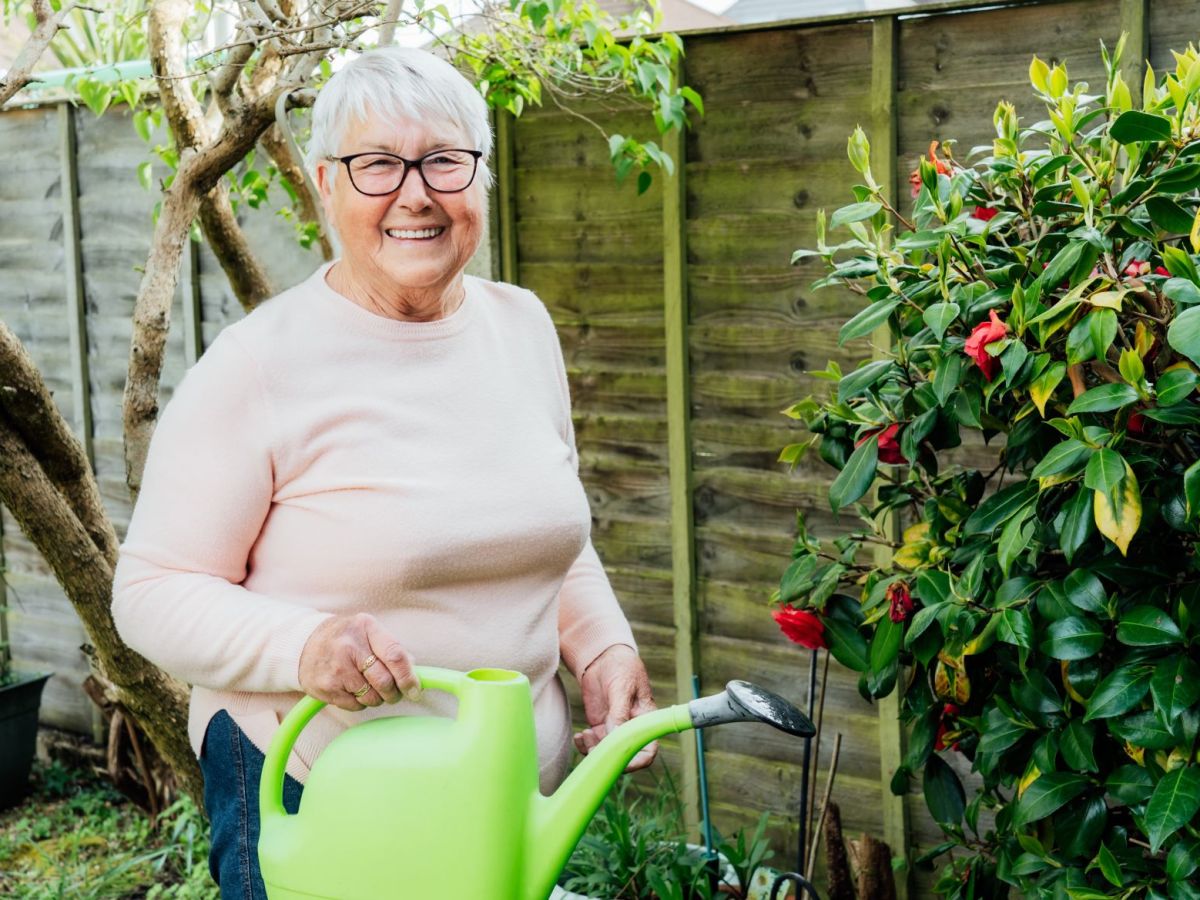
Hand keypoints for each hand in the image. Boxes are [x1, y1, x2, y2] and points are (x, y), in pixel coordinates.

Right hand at [298, 613, 419, 710]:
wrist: (303, 645)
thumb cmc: (345, 639)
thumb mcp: (368, 632)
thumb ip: (392, 649)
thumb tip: (414, 673)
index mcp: (366, 627)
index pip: (395, 655)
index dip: (408, 677)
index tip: (415, 690)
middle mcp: (350, 646)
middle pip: (384, 681)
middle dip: (394, 693)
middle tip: (394, 694)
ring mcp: (336, 668)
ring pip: (371, 697)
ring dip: (377, 699)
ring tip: (370, 688)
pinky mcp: (326, 687)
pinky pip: (355, 706)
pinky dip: (360, 703)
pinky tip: (353, 689)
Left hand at [573, 644, 657, 771]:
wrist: (603, 657)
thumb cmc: (621, 668)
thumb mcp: (621, 688)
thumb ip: (619, 713)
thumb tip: (615, 737)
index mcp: (645, 720)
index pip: (648, 750)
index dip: (638, 761)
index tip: (620, 760)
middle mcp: (632, 728)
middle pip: (625, 755)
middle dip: (609, 756)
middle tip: (594, 747)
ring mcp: (615, 728)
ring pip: (607, 752)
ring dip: (594, 750)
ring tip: (585, 735)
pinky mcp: (601, 726)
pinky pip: (594, 744)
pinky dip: (585, 745)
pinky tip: (580, 736)